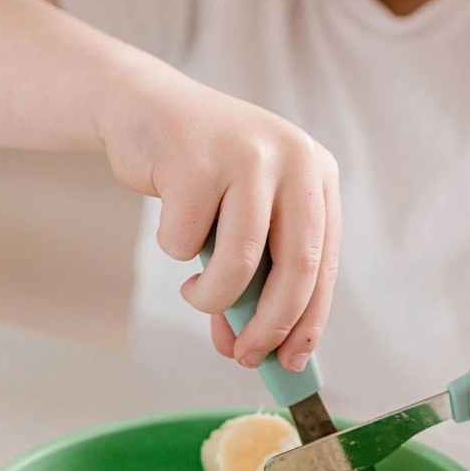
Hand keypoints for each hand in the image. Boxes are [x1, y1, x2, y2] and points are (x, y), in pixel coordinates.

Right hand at [101, 64, 340, 372]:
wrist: (143, 107)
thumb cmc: (200, 174)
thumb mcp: (241, 217)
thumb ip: (252, 278)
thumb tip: (243, 348)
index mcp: (317, 174)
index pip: (326, 263)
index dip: (310, 320)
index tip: (292, 363)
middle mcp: (294, 159)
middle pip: (297, 267)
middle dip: (270, 325)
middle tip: (244, 356)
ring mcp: (247, 156)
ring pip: (239, 262)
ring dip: (211, 297)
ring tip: (193, 292)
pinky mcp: (197, 161)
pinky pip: (184, 242)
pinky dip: (173, 249)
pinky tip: (170, 223)